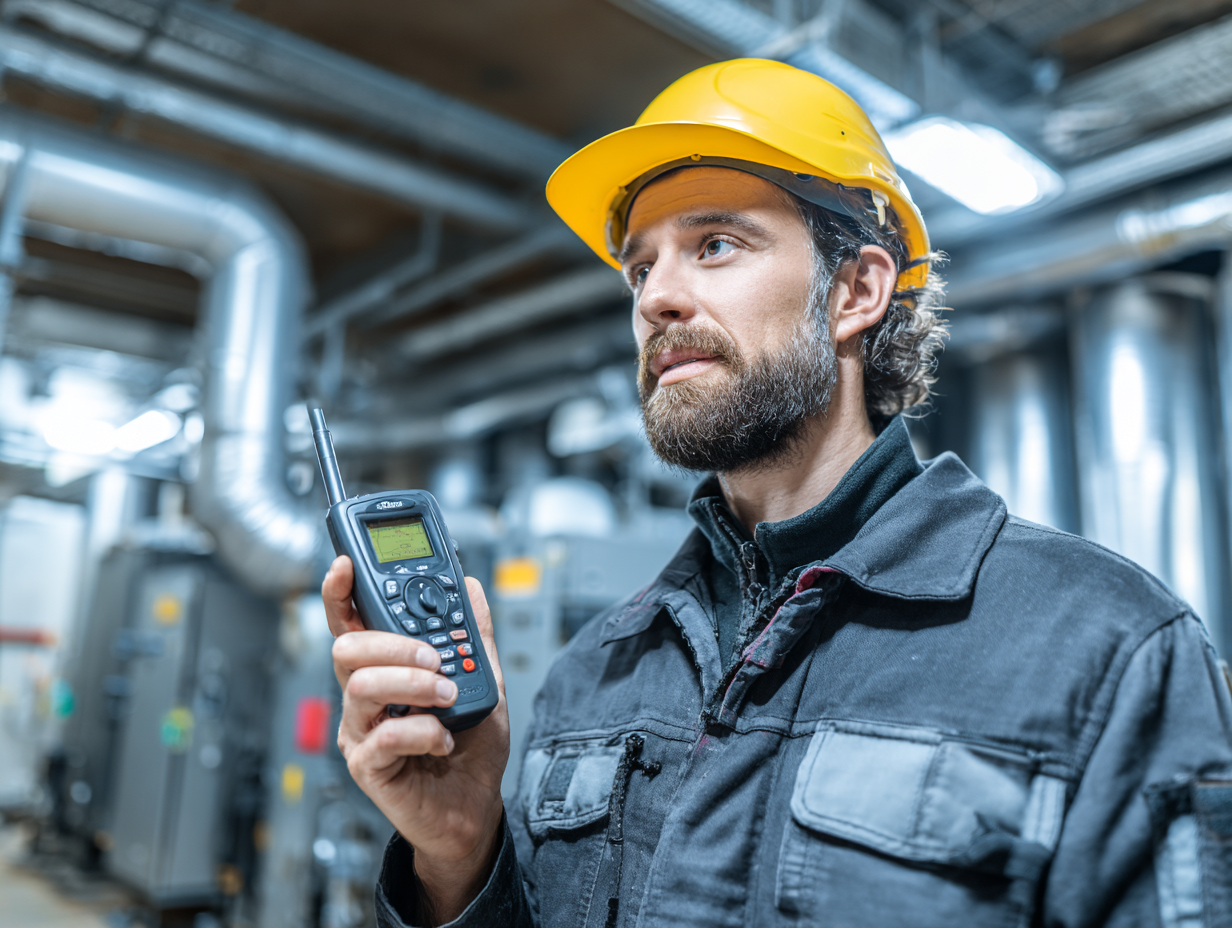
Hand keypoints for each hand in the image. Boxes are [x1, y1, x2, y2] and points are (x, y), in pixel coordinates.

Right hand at [324, 555, 509, 921]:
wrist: (476, 808)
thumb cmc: (472, 748)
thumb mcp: (486, 681)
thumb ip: (475, 635)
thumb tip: (470, 586)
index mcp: (385, 668)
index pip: (351, 622)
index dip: (339, 591)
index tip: (345, 564)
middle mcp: (365, 695)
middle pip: (348, 648)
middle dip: (393, 643)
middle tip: (436, 658)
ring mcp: (361, 730)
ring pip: (361, 686)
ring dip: (413, 684)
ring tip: (448, 697)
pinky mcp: (367, 766)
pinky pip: (383, 736)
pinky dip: (422, 731)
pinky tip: (444, 739)